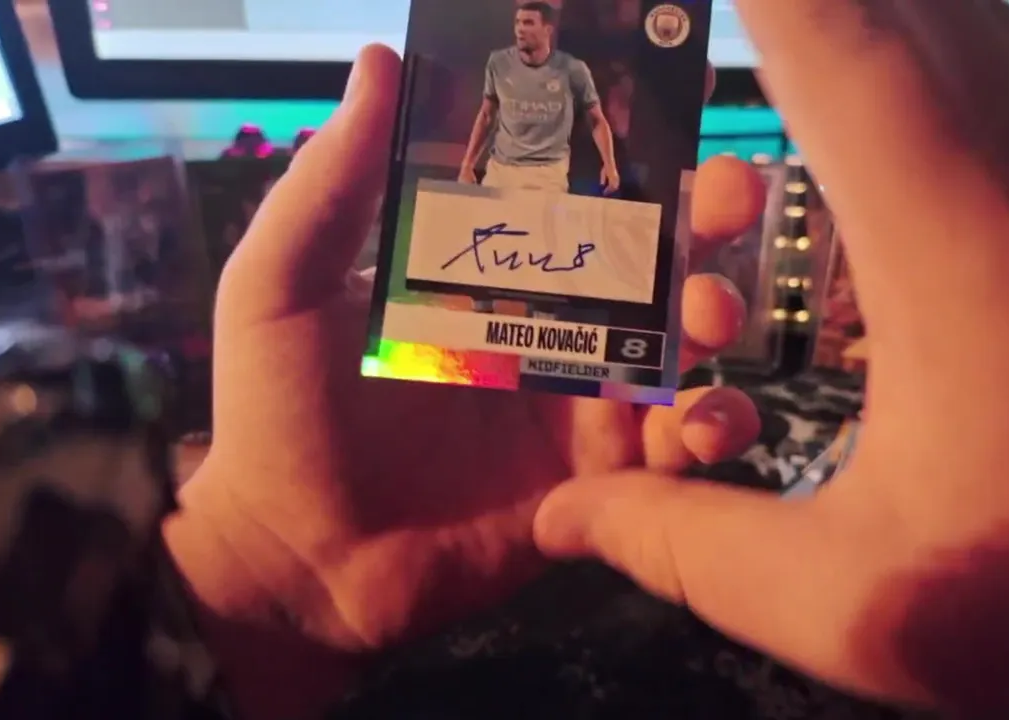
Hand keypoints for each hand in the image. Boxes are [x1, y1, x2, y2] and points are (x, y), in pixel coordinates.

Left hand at [163, 43, 764, 708]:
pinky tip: (696, 430)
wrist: (297, 562)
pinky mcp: (597, 483)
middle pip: (649, 262)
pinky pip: (675, 453)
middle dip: (704, 223)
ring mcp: (576, 407)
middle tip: (729, 198)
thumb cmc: (279, 419)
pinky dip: (708, 435)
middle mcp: (544, 329)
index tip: (678, 99)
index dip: (630, 149)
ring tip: (706, 320)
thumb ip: (331, 187)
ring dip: (714, 321)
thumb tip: (379, 61)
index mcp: (484, 274)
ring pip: (680, 348)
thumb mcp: (283, 289)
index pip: (571, 194)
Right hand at [535, 2, 1008, 716]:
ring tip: (781, 30)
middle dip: (806, 1)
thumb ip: (688, 546)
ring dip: (872, 12)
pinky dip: (934, 50)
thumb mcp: (851, 595)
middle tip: (723, 17)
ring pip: (974, 30)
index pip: (841, 50)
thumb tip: (565, 518)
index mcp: (952, 250)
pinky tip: (887, 101)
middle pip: (910, 10)